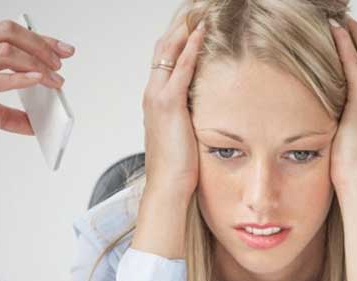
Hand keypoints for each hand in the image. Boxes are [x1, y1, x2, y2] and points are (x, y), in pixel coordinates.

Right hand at [0, 20, 75, 143]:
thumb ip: (6, 115)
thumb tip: (33, 127)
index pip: (11, 32)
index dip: (42, 39)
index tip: (65, 50)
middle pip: (9, 32)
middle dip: (41, 46)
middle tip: (60, 65)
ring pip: (3, 50)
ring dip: (34, 63)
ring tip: (53, 79)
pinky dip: (16, 79)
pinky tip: (35, 81)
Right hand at [141, 15, 205, 198]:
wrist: (168, 186)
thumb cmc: (177, 167)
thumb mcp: (183, 134)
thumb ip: (189, 116)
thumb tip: (204, 110)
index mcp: (156, 100)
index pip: (164, 58)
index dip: (177, 37)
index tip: (192, 21)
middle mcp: (152, 93)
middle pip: (163, 47)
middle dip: (180, 24)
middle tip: (195, 7)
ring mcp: (157, 97)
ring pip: (169, 51)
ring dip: (185, 28)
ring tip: (199, 11)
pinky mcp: (168, 104)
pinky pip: (181, 68)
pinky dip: (191, 48)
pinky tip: (201, 33)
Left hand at [328, 18, 356, 196]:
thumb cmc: (350, 169)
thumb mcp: (344, 139)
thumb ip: (339, 123)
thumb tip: (323, 119)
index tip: (347, 36)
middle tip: (344, 20)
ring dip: (354, 34)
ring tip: (339, 20)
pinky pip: (355, 65)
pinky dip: (346, 45)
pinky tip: (335, 32)